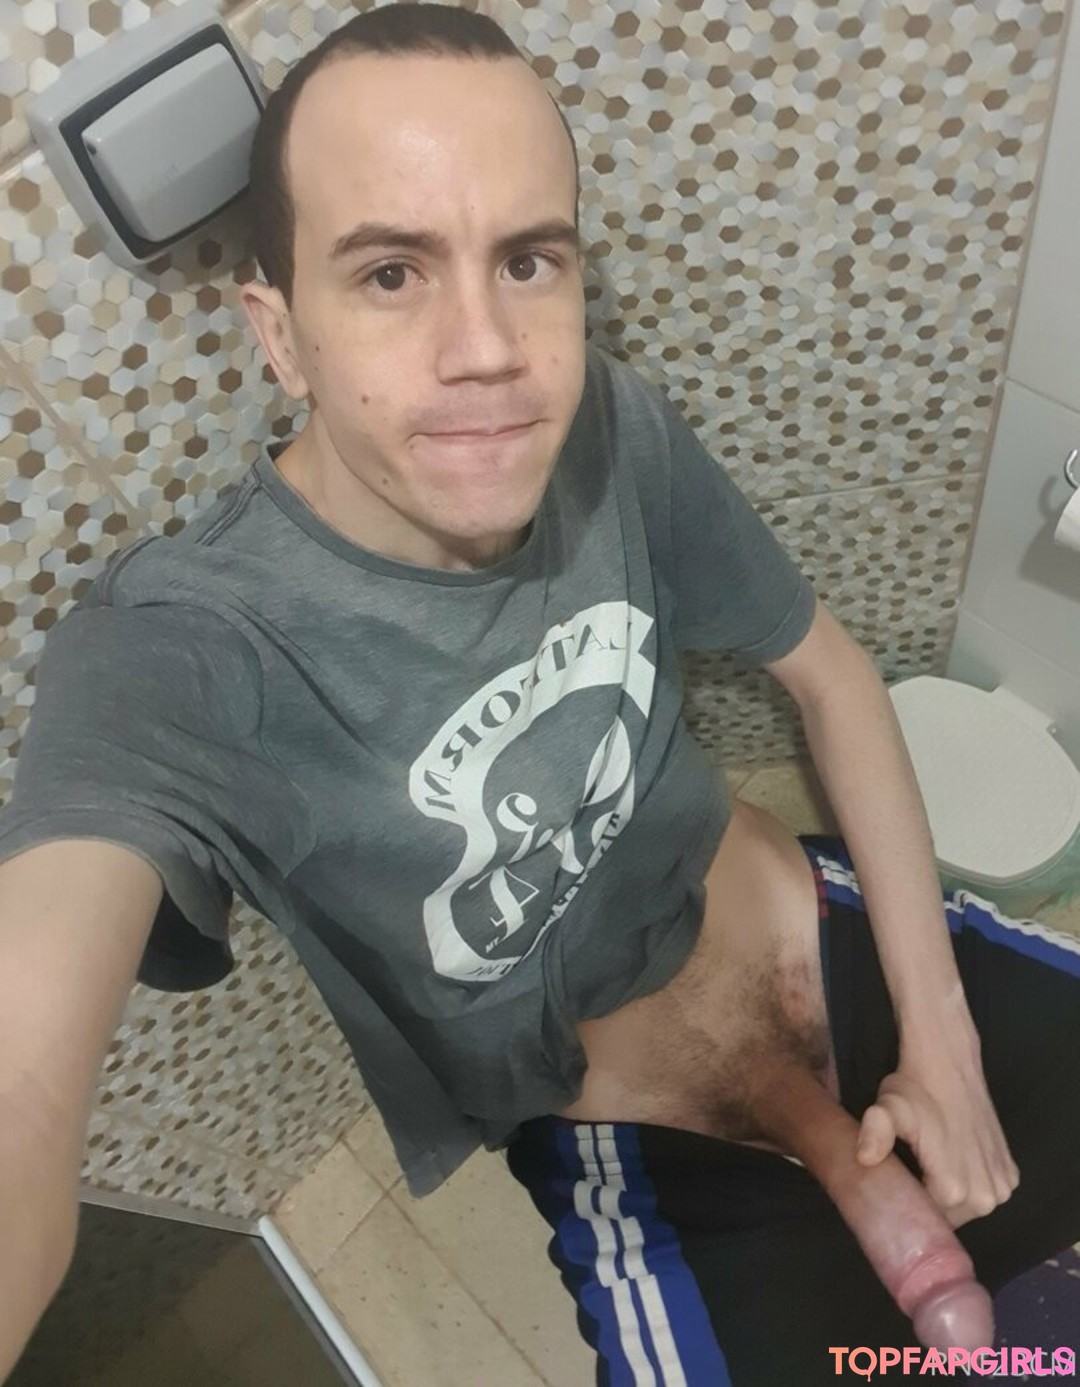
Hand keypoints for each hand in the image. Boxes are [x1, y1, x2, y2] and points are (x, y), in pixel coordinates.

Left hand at [854, 1027, 1020, 1227]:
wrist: (949, 1061)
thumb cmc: (915, 1087)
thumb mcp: (889, 1109)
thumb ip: (875, 1132)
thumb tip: (864, 1156)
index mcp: (955, 1190)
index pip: (925, 1223)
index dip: (907, 1207)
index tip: (894, 1188)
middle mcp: (986, 1198)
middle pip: (948, 1219)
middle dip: (927, 1201)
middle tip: (909, 1172)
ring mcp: (1003, 1186)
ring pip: (966, 1208)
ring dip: (948, 1193)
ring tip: (928, 1164)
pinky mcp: (1011, 1174)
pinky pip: (984, 1193)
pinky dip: (969, 1183)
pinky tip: (952, 1159)